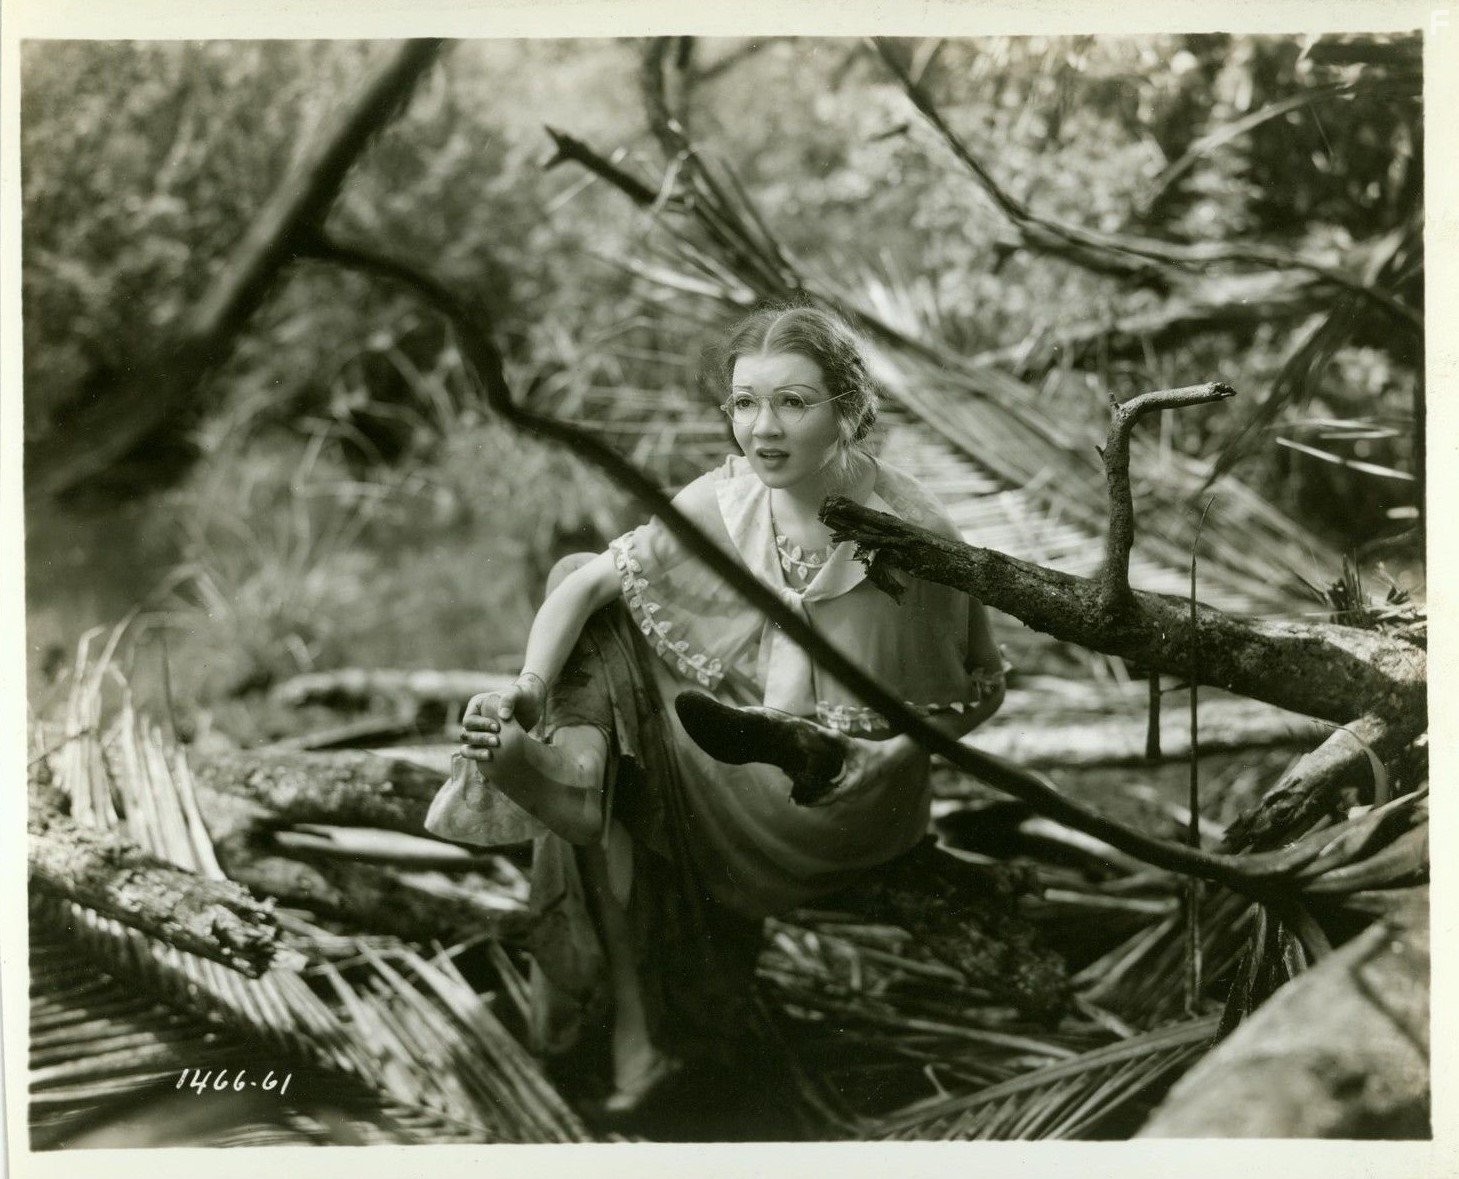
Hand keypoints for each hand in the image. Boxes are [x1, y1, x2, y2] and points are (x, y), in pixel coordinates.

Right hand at [460, 674, 545, 760]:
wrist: (533, 705)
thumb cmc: (523, 695)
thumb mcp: (517, 693)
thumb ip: (509, 700)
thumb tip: (503, 716)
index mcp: (476, 707)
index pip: (469, 720)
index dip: (480, 725)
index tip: (497, 727)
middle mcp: (475, 721)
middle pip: (467, 735)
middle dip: (480, 740)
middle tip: (497, 742)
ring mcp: (481, 734)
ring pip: (468, 748)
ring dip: (476, 753)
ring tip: (490, 756)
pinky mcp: (488, 745)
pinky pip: (479, 755)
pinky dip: (481, 761)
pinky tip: (491, 766)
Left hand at [803, 733, 928, 807]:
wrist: (889, 758)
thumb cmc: (872, 753)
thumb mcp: (853, 745)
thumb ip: (836, 738)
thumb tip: (820, 730)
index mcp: (850, 786)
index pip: (828, 798)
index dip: (813, 800)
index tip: (800, 801)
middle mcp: (851, 794)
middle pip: (828, 800)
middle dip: (812, 798)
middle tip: (795, 795)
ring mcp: (853, 794)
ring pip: (832, 798)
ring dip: (818, 796)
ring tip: (801, 791)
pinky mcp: (854, 791)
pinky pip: (837, 794)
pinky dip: (826, 792)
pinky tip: (816, 786)